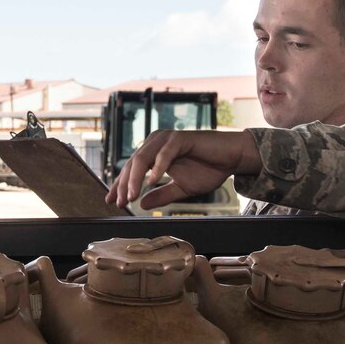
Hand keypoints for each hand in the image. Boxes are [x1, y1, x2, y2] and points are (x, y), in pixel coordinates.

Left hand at [105, 130, 261, 209]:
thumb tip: (142, 204)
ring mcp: (167, 139)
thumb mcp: (181, 188)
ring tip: (131, 197)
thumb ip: (161, 195)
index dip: (120, 186)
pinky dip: (157, 168)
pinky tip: (151, 182)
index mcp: (153, 153)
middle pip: (132, 164)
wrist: (231, 159)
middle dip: (123, 185)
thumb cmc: (208, 170)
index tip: (112, 202)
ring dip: (135, 178)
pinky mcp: (181, 138)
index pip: (131, 170)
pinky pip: (165, 153)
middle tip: (120, 203)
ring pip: (143, 158)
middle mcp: (156, 143)